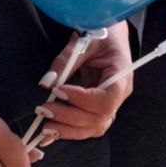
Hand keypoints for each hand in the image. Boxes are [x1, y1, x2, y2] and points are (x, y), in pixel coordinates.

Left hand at [36, 22, 133, 145]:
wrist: (110, 33)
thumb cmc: (101, 33)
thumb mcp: (83, 41)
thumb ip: (65, 61)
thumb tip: (46, 83)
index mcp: (121, 75)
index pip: (106, 99)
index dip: (82, 100)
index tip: (59, 91)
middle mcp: (119, 95)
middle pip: (99, 118)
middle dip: (70, 117)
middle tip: (44, 109)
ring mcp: (110, 104)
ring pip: (94, 127)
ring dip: (69, 130)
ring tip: (45, 126)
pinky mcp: (98, 108)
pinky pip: (87, 126)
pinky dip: (69, 131)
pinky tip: (51, 133)